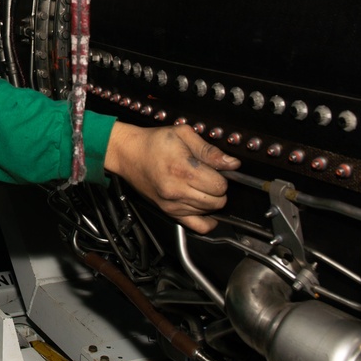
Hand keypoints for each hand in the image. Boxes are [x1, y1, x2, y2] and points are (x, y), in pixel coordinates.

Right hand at [104, 122, 237, 233]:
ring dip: (210, 200)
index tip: (215, 169)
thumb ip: (210, 150)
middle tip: (209, 176)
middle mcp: (177, 190)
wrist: (128, 154)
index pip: (219, 185)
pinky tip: (206, 209)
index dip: (222, 176)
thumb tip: (232, 164)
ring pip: (209, 212)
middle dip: (218, 189)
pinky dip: (207, 220)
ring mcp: (172, 204)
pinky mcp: (168, 212)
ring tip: (200, 186)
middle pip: (217, 201)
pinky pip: (197, 226)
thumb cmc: (153, 142)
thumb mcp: (183, 134)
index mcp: (183, 169)